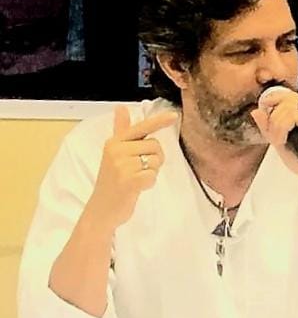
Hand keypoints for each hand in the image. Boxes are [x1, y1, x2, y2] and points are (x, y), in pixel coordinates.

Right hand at [87, 105, 177, 230]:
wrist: (101, 210)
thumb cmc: (111, 181)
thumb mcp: (114, 153)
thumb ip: (121, 130)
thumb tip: (121, 107)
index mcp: (114, 142)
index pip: (141, 127)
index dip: (159, 121)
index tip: (174, 115)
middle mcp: (116, 150)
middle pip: (155, 145)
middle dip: (154, 158)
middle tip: (138, 170)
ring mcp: (122, 165)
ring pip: (156, 160)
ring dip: (151, 171)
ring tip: (136, 179)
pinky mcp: (129, 181)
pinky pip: (153, 175)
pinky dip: (150, 182)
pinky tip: (137, 188)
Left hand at [251, 90, 297, 192]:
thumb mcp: (280, 142)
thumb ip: (268, 126)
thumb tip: (256, 111)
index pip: (288, 96)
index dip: (273, 99)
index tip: (264, 109)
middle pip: (287, 98)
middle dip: (273, 118)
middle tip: (275, 136)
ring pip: (287, 107)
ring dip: (277, 126)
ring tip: (280, 140)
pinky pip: (293, 116)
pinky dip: (283, 128)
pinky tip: (284, 139)